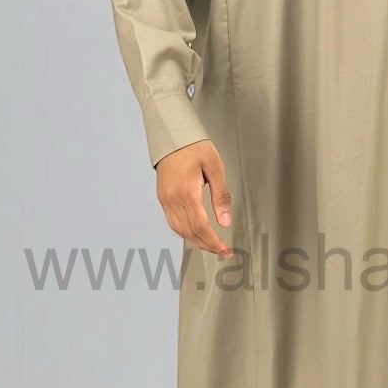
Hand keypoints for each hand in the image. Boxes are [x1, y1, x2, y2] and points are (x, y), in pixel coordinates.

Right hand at [155, 141, 233, 257]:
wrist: (173, 136)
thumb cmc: (194, 147)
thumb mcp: (215, 168)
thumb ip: (220, 197)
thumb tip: (225, 221)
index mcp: (187, 192)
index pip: (201, 227)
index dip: (214, 242)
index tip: (225, 250)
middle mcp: (173, 199)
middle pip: (190, 233)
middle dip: (207, 245)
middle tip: (222, 251)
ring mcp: (165, 199)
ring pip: (179, 230)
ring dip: (196, 241)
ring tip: (211, 245)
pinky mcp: (162, 198)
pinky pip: (172, 222)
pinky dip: (185, 232)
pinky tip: (195, 233)